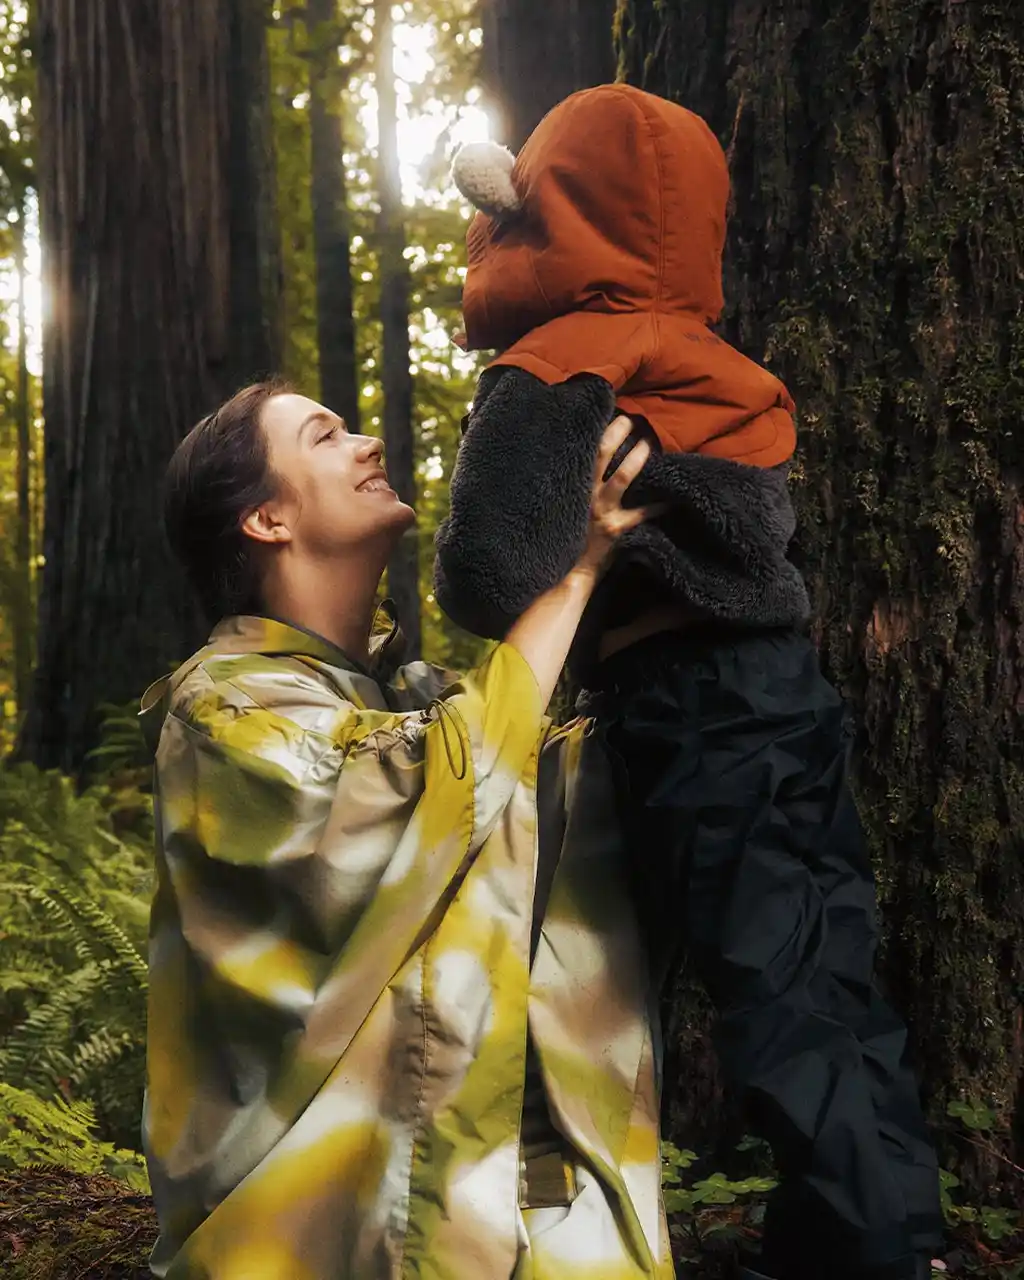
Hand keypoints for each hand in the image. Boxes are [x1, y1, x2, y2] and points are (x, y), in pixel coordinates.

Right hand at [572, 415, 654, 581]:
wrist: (567, 572)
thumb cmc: (566, 538)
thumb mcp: (565, 508)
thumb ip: (576, 487)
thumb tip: (587, 462)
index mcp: (573, 487)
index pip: (580, 453)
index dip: (592, 432)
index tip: (604, 414)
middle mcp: (586, 495)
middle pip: (599, 456)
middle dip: (614, 435)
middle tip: (629, 419)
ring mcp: (603, 511)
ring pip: (621, 478)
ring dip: (637, 461)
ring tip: (649, 445)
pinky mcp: (617, 528)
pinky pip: (642, 513)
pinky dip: (659, 505)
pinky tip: (673, 498)